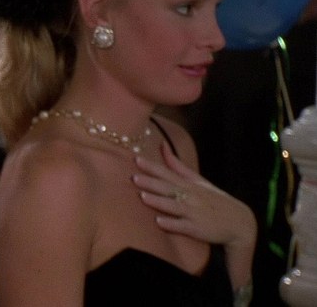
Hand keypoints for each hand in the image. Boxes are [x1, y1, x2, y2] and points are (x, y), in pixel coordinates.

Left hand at [131, 143, 255, 248]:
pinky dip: (172, 224)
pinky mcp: (197, 229)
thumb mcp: (198, 181)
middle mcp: (191, 197)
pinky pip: (183, 226)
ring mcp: (194, 213)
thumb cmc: (214, 200)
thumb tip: (162, 145)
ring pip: (174, 206)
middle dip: (151, 183)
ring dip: (158, 202)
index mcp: (189, 185)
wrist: (240, 223)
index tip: (137, 160)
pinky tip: (159, 222)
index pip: (168, 173)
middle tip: (134, 178)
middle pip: (168, 188)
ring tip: (143, 197)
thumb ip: (178, 165)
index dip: (152, 167)